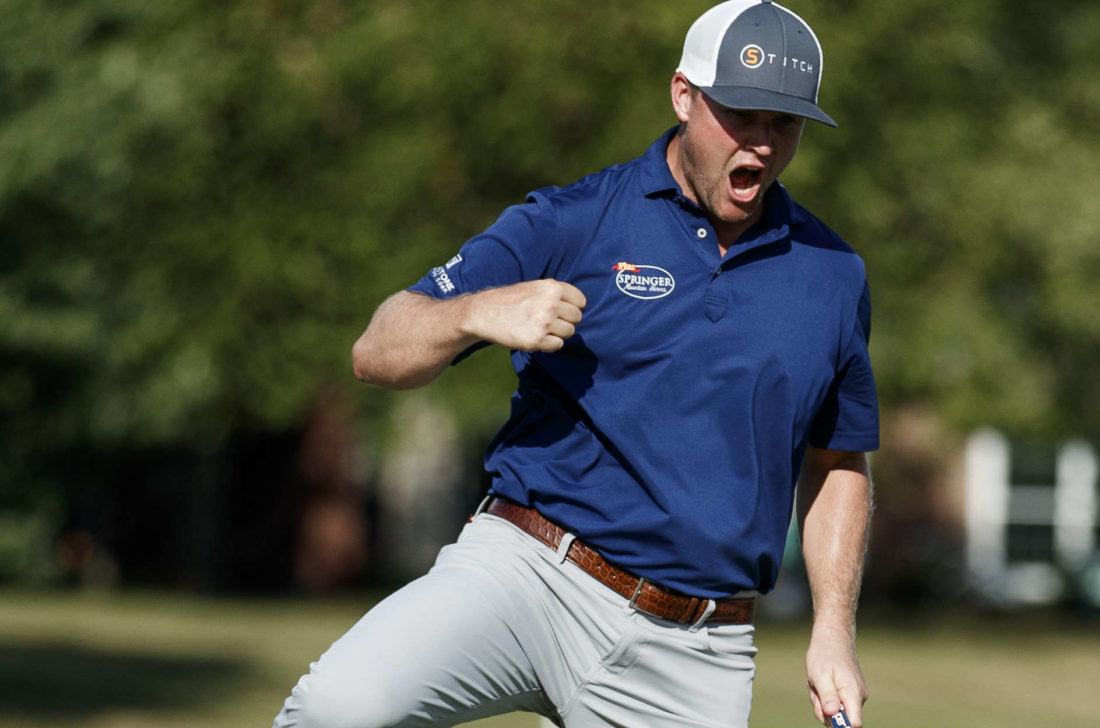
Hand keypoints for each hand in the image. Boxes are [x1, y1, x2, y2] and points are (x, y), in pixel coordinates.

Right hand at [462, 279, 585, 351]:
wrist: (483, 313)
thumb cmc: (510, 300)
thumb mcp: (534, 287)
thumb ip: (556, 294)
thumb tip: (578, 307)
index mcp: (552, 287)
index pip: (581, 301)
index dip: (572, 307)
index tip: (561, 311)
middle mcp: (551, 303)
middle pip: (577, 318)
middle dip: (566, 321)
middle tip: (548, 321)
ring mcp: (544, 322)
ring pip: (569, 332)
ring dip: (557, 333)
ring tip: (539, 328)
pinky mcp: (536, 340)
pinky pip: (558, 345)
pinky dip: (549, 344)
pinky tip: (535, 337)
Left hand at [805, 628, 867, 726]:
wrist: (832, 638)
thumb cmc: (824, 655)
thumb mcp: (820, 675)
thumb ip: (827, 696)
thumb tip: (833, 714)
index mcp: (852, 693)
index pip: (854, 723)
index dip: (840, 727)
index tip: (826, 714)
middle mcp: (858, 697)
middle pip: (840, 720)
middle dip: (824, 711)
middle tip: (816, 691)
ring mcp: (855, 696)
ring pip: (835, 712)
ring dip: (821, 702)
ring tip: (818, 684)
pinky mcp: (850, 694)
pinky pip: (835, 704)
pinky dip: (824, 698)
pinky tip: (821, 684)